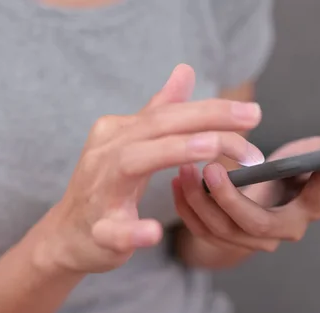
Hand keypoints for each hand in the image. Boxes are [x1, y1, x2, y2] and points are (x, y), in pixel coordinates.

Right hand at [35, 64, 265, 273]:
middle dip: (206, 120)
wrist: (67, 234)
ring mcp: (98, 191)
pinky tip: (152, 231)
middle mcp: (106, 153)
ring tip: (211, 147)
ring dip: (172, 151)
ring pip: (132, 163)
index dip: (212, 110)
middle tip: (251, 119)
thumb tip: (185, 71)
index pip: (169, 114)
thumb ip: (158, 110)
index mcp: (119, 132)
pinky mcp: (97, 230)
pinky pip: (112, 229)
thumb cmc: (106, 185)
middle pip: (157, 127)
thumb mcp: (133, 142)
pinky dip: (132, 230)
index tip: (252, 112)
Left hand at [172, 122, 319, 252]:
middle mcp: (281, 231)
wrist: (260, 198)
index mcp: (308, 208)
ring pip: (222, 229)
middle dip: (230, 198)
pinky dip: (187, 207)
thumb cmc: (287, 173)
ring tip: (186, 168)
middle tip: (212, 167)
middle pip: (255, 224)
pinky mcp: (225, 240)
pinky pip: (202, 230)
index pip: (318, 196)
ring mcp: (251, 240)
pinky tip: (178, 181)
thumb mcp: (307, 156)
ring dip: (201, 200)